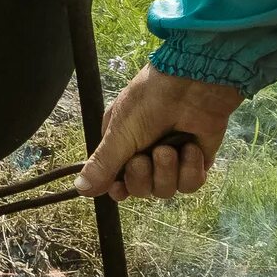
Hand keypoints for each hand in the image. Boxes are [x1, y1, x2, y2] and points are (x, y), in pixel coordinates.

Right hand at [80, 66, 245, 201]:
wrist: (192, 86)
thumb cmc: (150, 101)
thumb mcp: (120, 132)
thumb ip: (103, 164)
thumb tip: (80, 188)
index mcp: (122, 146)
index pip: (117, 181)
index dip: (119, 188)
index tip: (119, 188)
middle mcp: (145, 155)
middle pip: (140, 189)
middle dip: (143, 176)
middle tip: (144, 158)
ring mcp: (172, 160)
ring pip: (165, 190)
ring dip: (167, 170)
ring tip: (170, 148)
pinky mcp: (195, 162)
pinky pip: (190, 185)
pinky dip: (190, 169)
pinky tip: (191, 148)